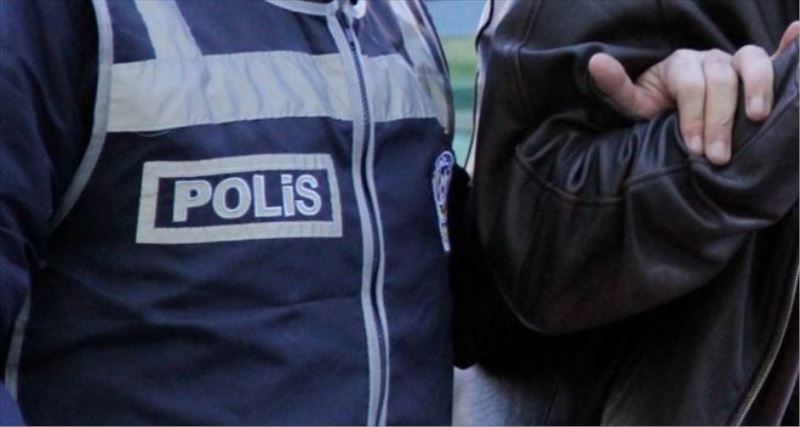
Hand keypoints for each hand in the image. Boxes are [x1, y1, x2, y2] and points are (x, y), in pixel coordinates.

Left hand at [588, 21, 799, 164]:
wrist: (673, 116)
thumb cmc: (654, 111)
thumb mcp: (633, 103)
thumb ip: (616, 86)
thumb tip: (595, 61)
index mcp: (681, 65)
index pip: (692, 84)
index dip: (694, 115)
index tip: (694, 148)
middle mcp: (710, 59)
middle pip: (721, 79)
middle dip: (719, 119)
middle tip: (718, 156)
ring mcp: (735, 64)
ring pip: (752, 63)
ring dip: (758, 89)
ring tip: (757, 119)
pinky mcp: (756, 75)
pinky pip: (777, 57)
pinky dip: (792, 46)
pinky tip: (799, 35)